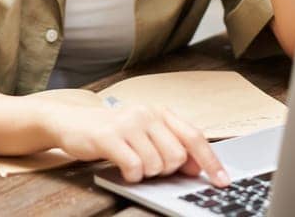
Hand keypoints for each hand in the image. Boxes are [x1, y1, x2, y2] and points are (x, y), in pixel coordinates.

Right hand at [48, 103, 231, 186]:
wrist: (72, 121)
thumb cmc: (112, 131)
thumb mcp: (145, 133)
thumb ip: (172, 145)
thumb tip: (198, 167)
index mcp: (161, 112)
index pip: (195, 137)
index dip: (211, 162)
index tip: (222, 181)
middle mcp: (148, 114)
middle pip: (178, 156)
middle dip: (166, 170)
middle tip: (150, 166)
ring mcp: (128, 123)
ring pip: (156, 164)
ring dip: (146, 173)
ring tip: (132, 164)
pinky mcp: (109, 136)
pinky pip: (134, 167)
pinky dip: (132, 175)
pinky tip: (124, 169)